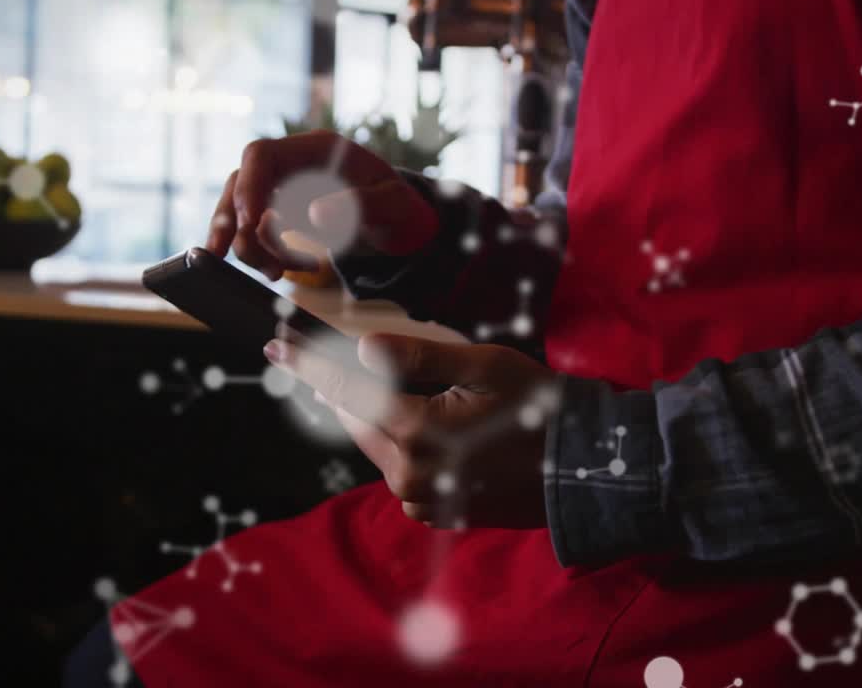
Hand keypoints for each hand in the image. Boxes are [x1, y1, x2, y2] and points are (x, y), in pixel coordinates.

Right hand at [205, 131, 439, 280]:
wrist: (400, 223)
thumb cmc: (400, 208)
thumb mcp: (394, 206)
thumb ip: (360, 206)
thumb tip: (315, 213)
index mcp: (316, 150)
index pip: (262, 155)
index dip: (248, 187)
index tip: (252, 224)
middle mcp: (292, 165)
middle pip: (239, 183)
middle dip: (233, 222)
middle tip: (247, 257)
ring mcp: (283, 189)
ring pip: (240, 211)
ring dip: (248, 246)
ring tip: (275, 273)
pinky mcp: (281, 214)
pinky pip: (254, 233)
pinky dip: (260, 254)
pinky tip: (282, 270)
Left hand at [263, 333, 559, 528]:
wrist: (584, 470)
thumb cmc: (541, 408)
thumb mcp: (483, 367)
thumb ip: (418, 358)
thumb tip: (361, 348)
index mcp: (417, 433)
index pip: (348, 392)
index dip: (310, 367)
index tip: (277, 351)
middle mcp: (409, 474)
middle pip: (358, 422)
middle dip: (345, 390)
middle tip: (328, 361)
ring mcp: (422, 500)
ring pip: (378, 448)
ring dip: (377, 417)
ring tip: (390, 387)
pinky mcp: (437, 513)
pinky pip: (401, 472)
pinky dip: (399, 445)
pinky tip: (420, 422)